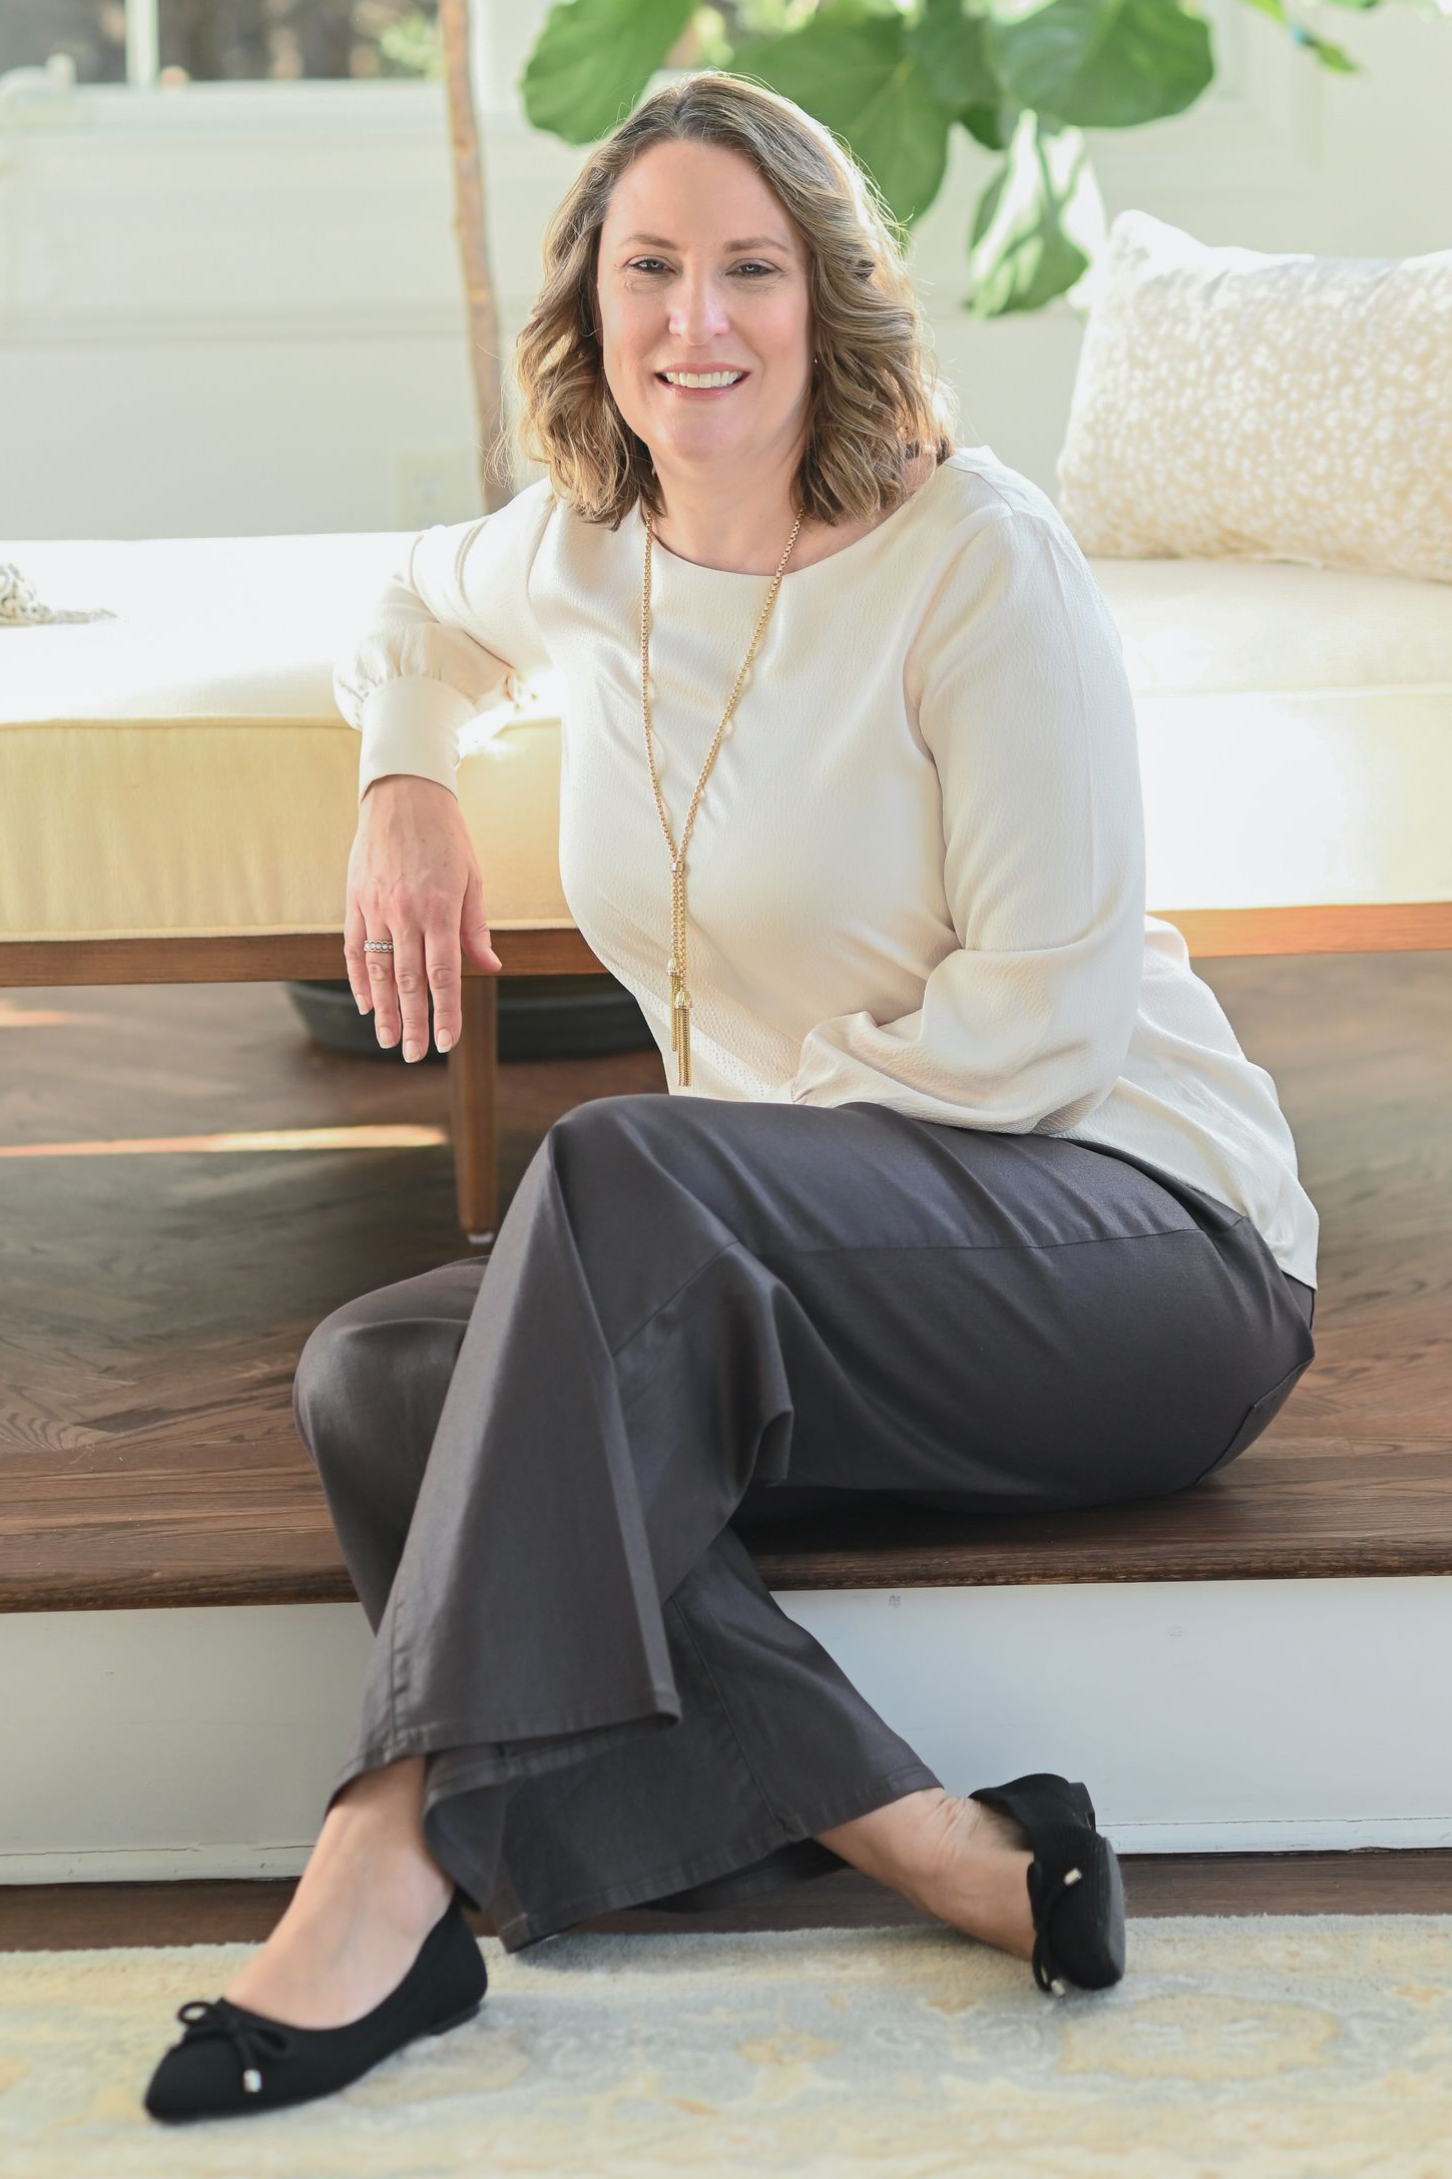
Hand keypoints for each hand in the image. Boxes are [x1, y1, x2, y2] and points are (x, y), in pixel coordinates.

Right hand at [344, 774, 502, 1059]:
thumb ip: (476, 927)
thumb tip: (490, 968)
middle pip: (409, 980)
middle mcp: (405, 912)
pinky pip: (354, 947)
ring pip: (378, 969)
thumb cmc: (446, 838)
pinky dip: (358, 978)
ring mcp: (375, 907)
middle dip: (411, 1022)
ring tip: (385, 1040)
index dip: (445, 1011)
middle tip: (411, 1055)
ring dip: (383, 1009)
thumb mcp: (472, 879)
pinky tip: (365, 1003)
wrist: (403, 795)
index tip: (445, 1042)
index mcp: (440, 909)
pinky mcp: (355, 900)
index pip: (444, 973)